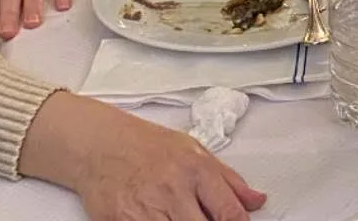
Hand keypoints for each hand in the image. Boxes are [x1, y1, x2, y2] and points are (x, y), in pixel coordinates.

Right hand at [22, 92, 264, 220]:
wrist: (100, 144)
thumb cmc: (149, 146)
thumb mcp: (195, 151)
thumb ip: (228, 181)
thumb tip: (257, 201)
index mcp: (197, 171)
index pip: (229, 213)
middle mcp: (174, 191)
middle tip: (205, 220)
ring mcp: (147, 210)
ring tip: (181, 219)